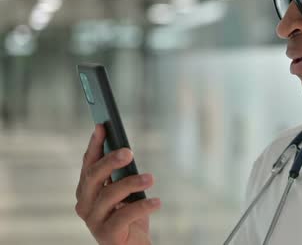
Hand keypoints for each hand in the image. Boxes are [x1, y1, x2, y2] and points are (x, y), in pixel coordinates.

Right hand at [75, 124, 160, 244]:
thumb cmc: (129, 215)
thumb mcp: (126, 191)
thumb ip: (121, 174)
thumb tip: (125, 150)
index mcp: (87, 190)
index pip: (88, 163)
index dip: (94, 145)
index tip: (102, 126)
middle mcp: (85, 204)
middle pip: (93, 177)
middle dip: (109, 161)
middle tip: (129, 151)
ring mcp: (94, 220)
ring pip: (109, 196)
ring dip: (131, 183)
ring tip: (151, 177)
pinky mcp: (107, 235)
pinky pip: (123, 217)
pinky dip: (142, 206)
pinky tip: (157, 201)